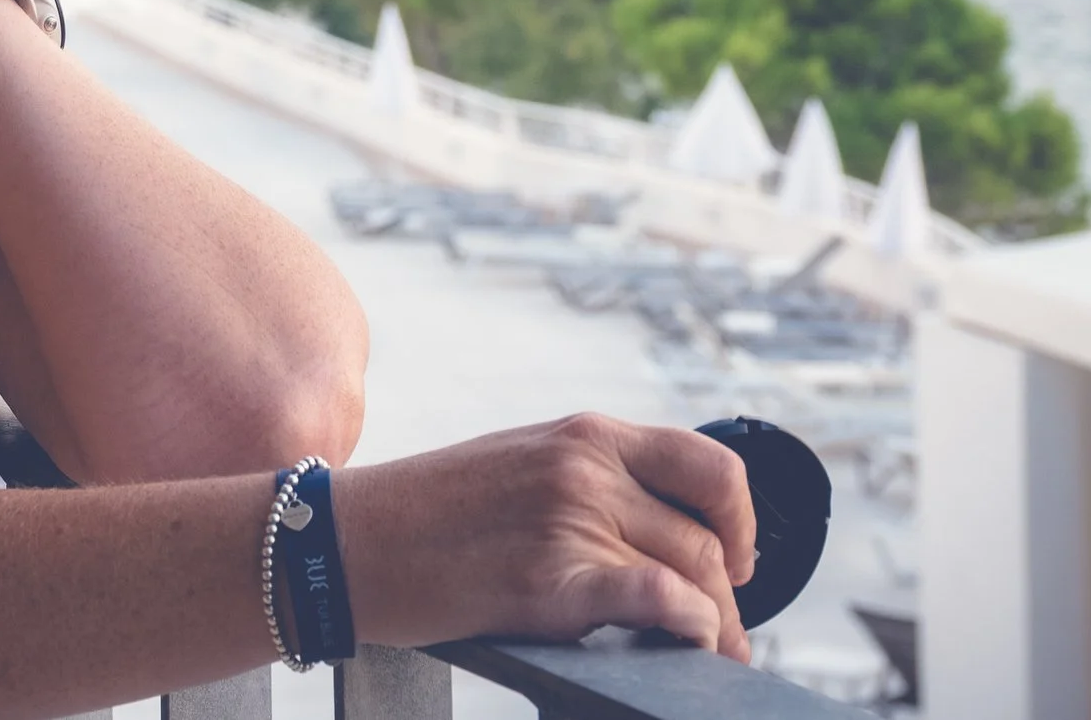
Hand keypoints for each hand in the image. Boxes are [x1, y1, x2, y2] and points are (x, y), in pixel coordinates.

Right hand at [333, 412, 755, 660]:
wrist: (348, 541)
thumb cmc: (427, 513)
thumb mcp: (520, 465)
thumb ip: (591, 483)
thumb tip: (662, 533)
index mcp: (584, 435)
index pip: (711, 464)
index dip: (743, 519)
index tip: (738, 558)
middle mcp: (585, 469)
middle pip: (706, 537)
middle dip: (729, 597)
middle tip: (724, 634)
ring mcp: (568, 521)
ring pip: (693, 577)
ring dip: (715, 627)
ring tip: (708, 655)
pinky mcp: (548, 582)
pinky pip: (658, 603)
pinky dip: (689, 628)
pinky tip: (685, 646)